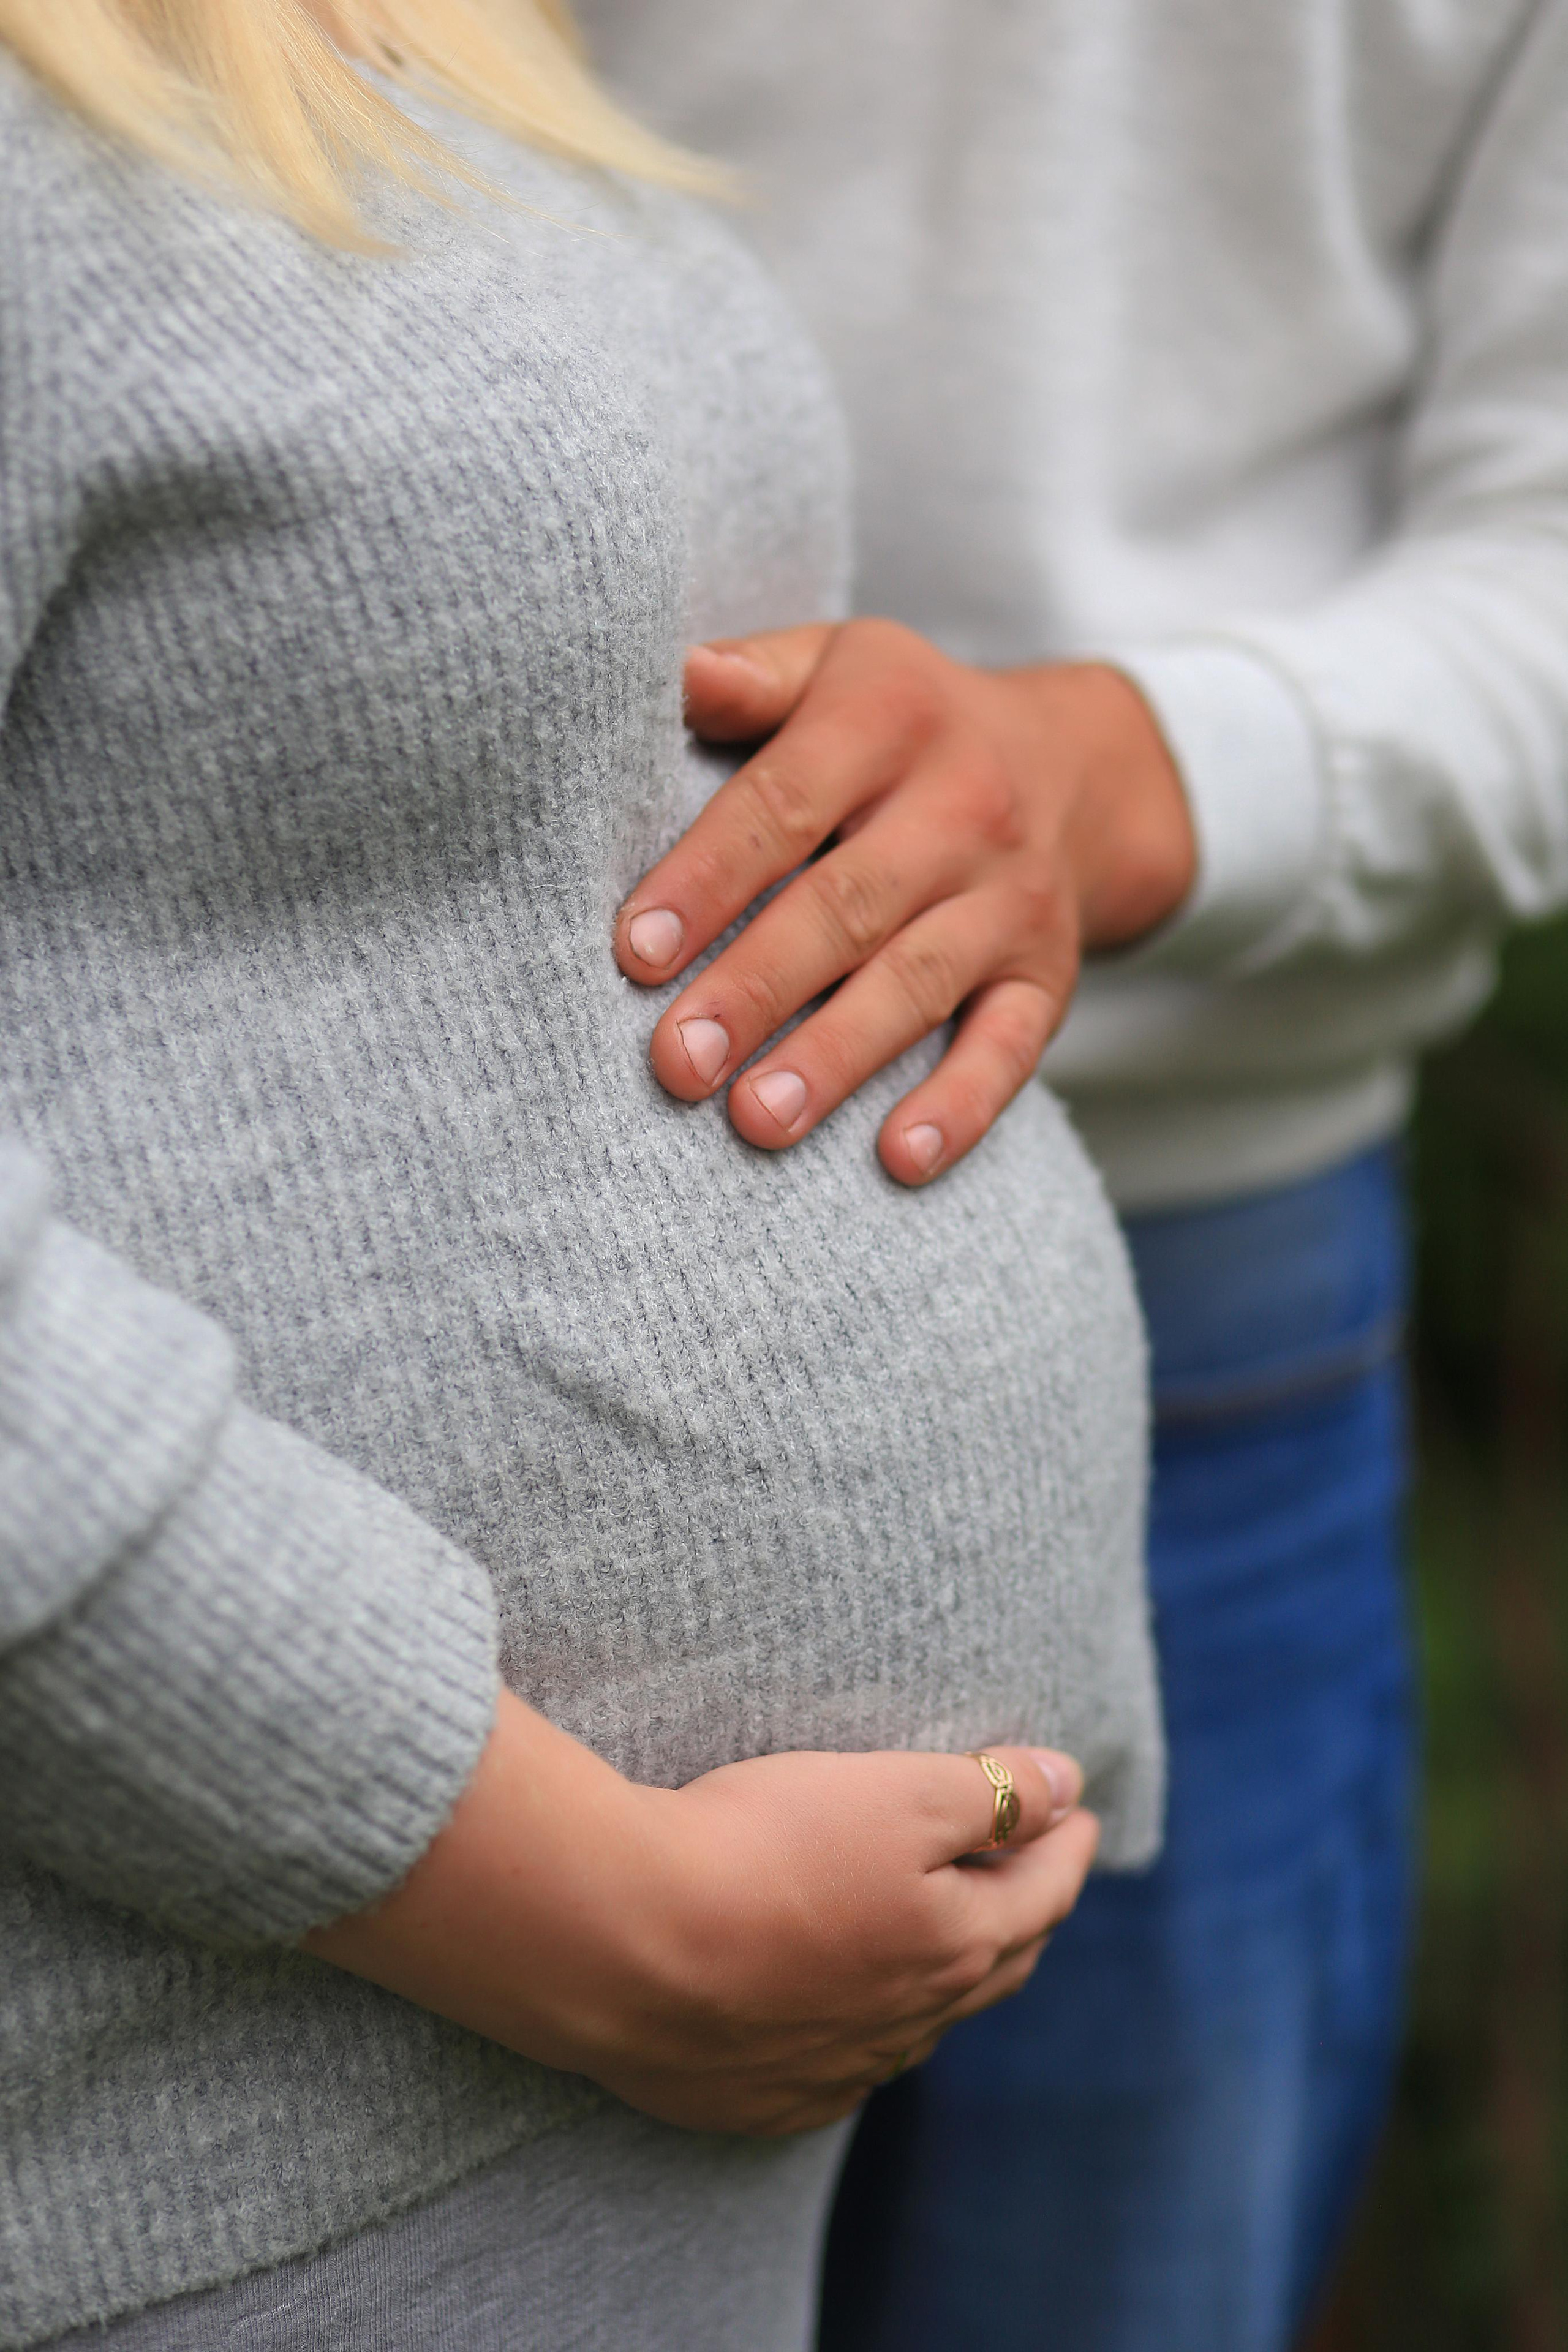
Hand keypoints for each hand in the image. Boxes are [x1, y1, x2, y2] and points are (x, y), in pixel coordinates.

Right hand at [306, 1691, 1098, 2135]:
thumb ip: (991, 1790)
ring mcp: (832, 2068)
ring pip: (919, 2022)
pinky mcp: (759, 2097)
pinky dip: (866, 2031)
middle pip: (993, 1964)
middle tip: (1038, 1872)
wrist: (620, 1942)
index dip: (1066, 1843)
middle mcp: (908, 2021)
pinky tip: (850, 2015)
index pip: (1042, 1890)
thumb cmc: (763, 1848)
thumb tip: (1067, 1784)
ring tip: (955, 1936)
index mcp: (955, 1943)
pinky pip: (839, 2068)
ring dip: (949, 1975)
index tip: (1079, 1810)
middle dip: (1026, 1912)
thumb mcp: (896, 1791)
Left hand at [614, 622, 1195, 1182]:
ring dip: (836, 1058)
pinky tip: (898, 1160)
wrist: (1080, 765)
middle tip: (677, 1061)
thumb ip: (749, 676)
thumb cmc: (906, 725)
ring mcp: (1012, 900)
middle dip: (757, 988)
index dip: (706, 881)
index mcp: (888, 719)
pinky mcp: (1048, 977)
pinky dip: (960, 1107)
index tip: (635, 954)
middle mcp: (962, 807)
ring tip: (756, 1120)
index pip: (782, 805)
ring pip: (917, 983)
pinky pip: (1010, 1047)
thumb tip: (666, 672)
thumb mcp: (836, 664)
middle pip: (846, 905)